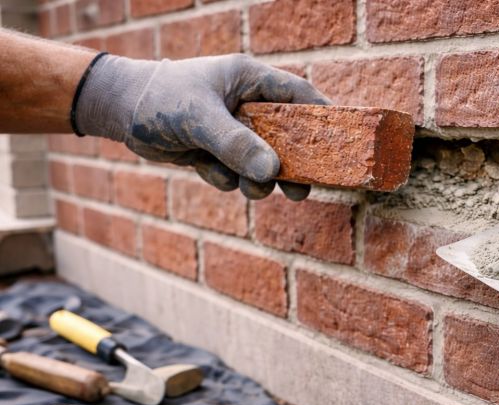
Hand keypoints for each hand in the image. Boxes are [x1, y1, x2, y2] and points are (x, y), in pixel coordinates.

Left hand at [75, 54, 329, 199]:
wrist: (117, 110)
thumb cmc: (159, 99)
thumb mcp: (200, 119)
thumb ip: (237, 144)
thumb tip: (273, 172)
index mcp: (250, 80)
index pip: (299, 95)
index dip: (322, 117)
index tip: (341, 143)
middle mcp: (247, 105)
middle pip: (286, 138)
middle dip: (290, 166)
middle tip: (300, 190)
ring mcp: (233, 130)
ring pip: (261, 163)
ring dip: (255, 179)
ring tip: (249, 187)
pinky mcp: (218, 151)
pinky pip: (236, 173)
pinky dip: (224, 177)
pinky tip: (201, 165)